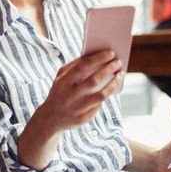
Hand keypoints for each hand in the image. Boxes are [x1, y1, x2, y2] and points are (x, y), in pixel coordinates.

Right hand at [19, 50, 123, 170]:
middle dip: (108, 69)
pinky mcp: (82, 119)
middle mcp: (69, 95)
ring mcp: (76, 108)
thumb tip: (95, 56)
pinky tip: (111, 89)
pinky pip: (98, 106)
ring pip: (100, 95)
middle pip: (94, 80)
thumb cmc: (60, 92)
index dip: (98, 58)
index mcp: (63, 82)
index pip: (82, 66)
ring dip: (113, 83)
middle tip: (118, 62)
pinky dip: (105, 96)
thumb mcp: (60, 78)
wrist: (50, 118)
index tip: (111, 53)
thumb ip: (73, 66)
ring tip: (120, 75)